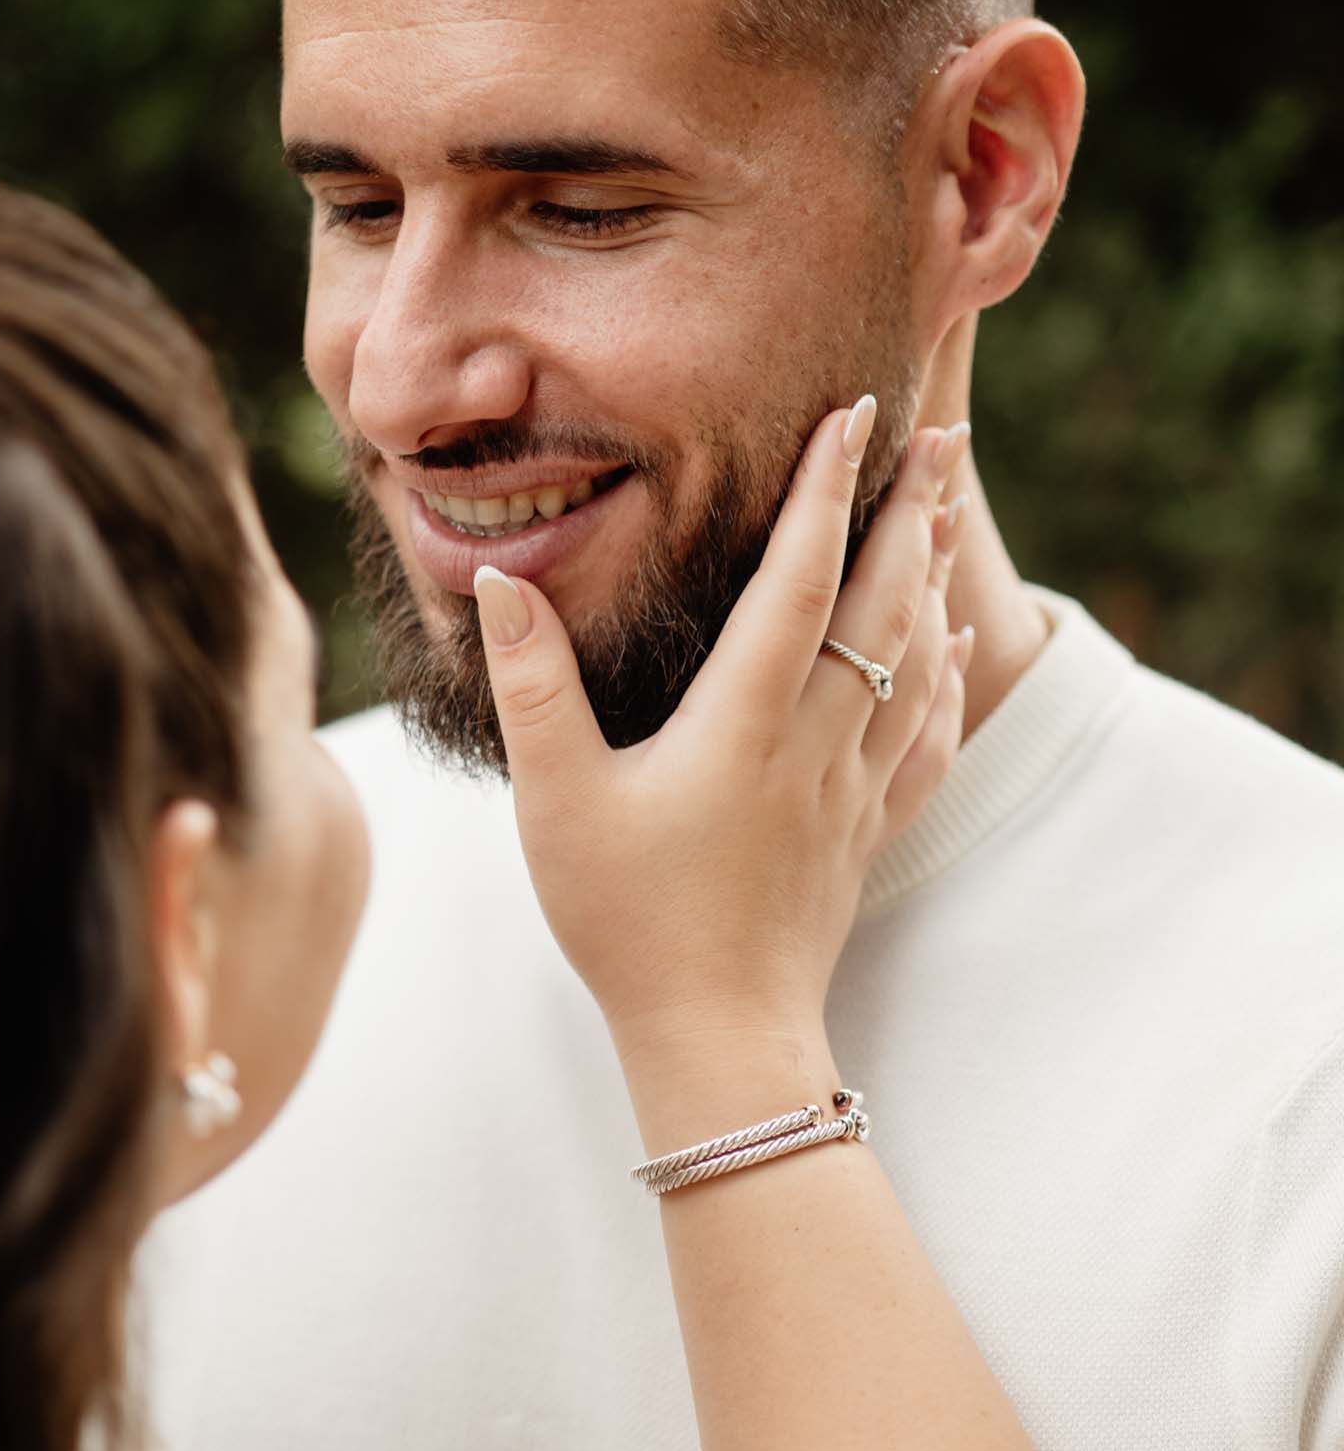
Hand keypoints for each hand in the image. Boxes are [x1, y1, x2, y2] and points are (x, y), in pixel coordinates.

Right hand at [473, 402, 971, 1076]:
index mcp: (746, 720)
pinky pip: (927, 738)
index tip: (856, 410)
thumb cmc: (628, 921)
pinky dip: (946, 678)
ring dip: (932, 577)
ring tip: (949, 510)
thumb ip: (532, 684)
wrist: (718, 1040)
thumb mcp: (557, 801)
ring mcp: (852, 790)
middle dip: (912, 510)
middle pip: (883, 603)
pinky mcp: (866, 834)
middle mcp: (816, 741)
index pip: (802, 577)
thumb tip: (499, 581)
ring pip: (913, 662)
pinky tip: (952, 648)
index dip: (828, 488)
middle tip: (942, 435)